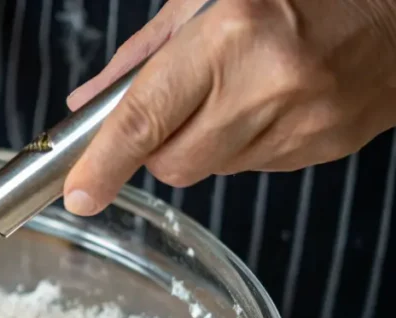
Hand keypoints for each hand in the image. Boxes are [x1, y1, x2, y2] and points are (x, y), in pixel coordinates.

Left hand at [61, 0, 395, 215]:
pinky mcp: (324, 146)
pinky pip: (256, 167)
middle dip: (158, 148)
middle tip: (178, 107)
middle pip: (174, 164)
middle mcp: (266, 85)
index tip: (80, 195)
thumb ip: (141, 56)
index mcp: (231, 36)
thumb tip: (89, 103)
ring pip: (214, 169)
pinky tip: (270, 102)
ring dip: (206, 142)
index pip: (144, 120)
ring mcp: (301, 123)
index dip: (103, 164)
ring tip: (238, 88)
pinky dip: (245, 143)